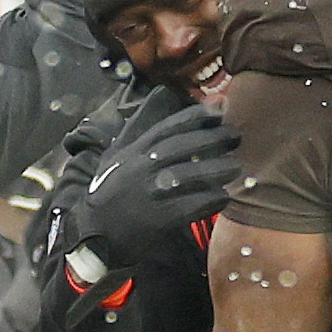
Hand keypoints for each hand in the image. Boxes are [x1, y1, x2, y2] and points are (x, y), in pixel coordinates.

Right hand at [63, 87, 241, 268]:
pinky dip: (209, 200)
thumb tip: (161, 94)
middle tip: (236, 136)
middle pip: (180, 148)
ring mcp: (148, 194)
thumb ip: (139, 128)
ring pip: (187, 176)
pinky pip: (190, 206)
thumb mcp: (117, 156)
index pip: (166, 128)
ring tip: (236, 167)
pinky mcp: (157, 219)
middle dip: (212, 139)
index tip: (219, 111)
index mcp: (132, 152)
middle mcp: (139, 169)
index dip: (194, 117)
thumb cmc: (112, 191)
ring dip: (216, 169)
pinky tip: (223, 197)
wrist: (95, 236)